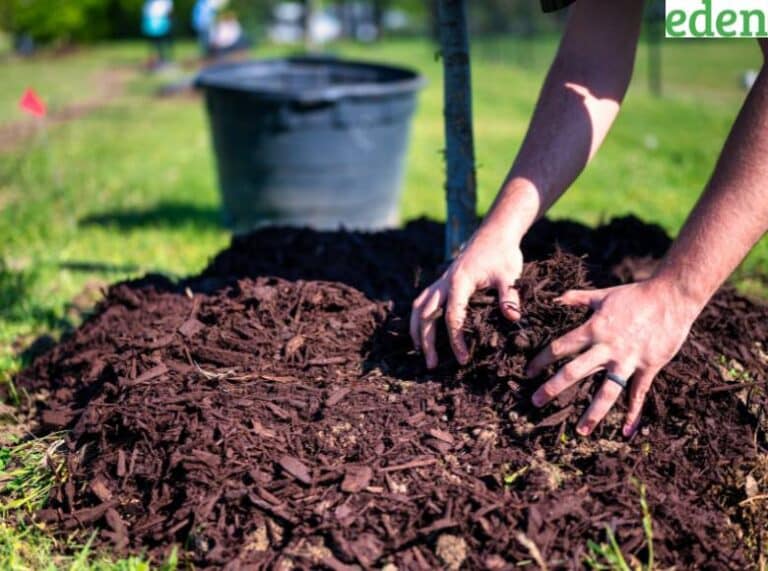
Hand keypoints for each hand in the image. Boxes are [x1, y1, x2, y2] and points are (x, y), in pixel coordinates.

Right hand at [410, 223, 523, 368]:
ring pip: (418, 308)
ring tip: (420, 353)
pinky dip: (418, 318)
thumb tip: (512, 318)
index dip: (455, 340)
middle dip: (426, 341)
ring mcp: (440, 282)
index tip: (463, 359)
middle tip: (432, 365)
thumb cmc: (503, 255)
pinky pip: (422, 301)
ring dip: (416, 331)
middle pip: (426, 315)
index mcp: (459, 282)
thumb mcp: (510, 275)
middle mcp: (444, 282)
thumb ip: (510, 296)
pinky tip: (421, 332)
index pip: (452, 317)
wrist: (494, 234)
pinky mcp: (441, 282)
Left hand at [526, 279, 700, 436]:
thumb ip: (577, 298)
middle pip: (574, 372)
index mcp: (593, 329)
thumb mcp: (602, 295)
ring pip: (607, 391)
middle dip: (553, 388)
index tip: (528, 372)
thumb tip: (556, 299)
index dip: (541, 360)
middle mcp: (607, 348)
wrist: (672, 297)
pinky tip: (626, 431)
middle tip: (536, 402)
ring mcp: (628, 360)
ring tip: (581, 431)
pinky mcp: (648, 367)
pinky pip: (638, 394)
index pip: (560, 347)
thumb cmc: (635, 295)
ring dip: (593, 412)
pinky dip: (633, 413)